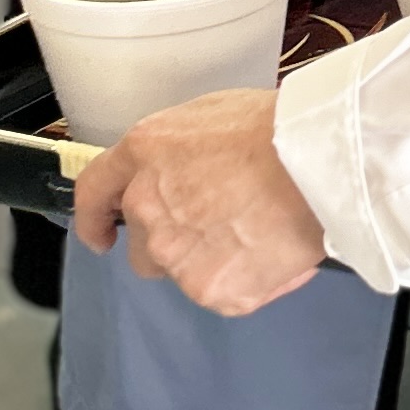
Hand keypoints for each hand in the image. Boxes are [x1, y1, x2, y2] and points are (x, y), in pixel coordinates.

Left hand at [73, 89, 327, 314]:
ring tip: (254, 235)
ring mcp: (175, 254)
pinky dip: (244, 280)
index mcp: (143, 154)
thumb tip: (182, 175)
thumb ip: (176, 154)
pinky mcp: (211, 290)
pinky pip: (221, 293)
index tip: (100, 234)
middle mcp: (146, 207)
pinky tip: (272, 252)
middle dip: (168, 244)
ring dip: (205, 262)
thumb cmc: (278, 130)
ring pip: (179, 272)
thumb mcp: (209, 116)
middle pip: (140, 246)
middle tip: (216, 228)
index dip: (92, 218)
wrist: (316, 167)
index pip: (93, 192)